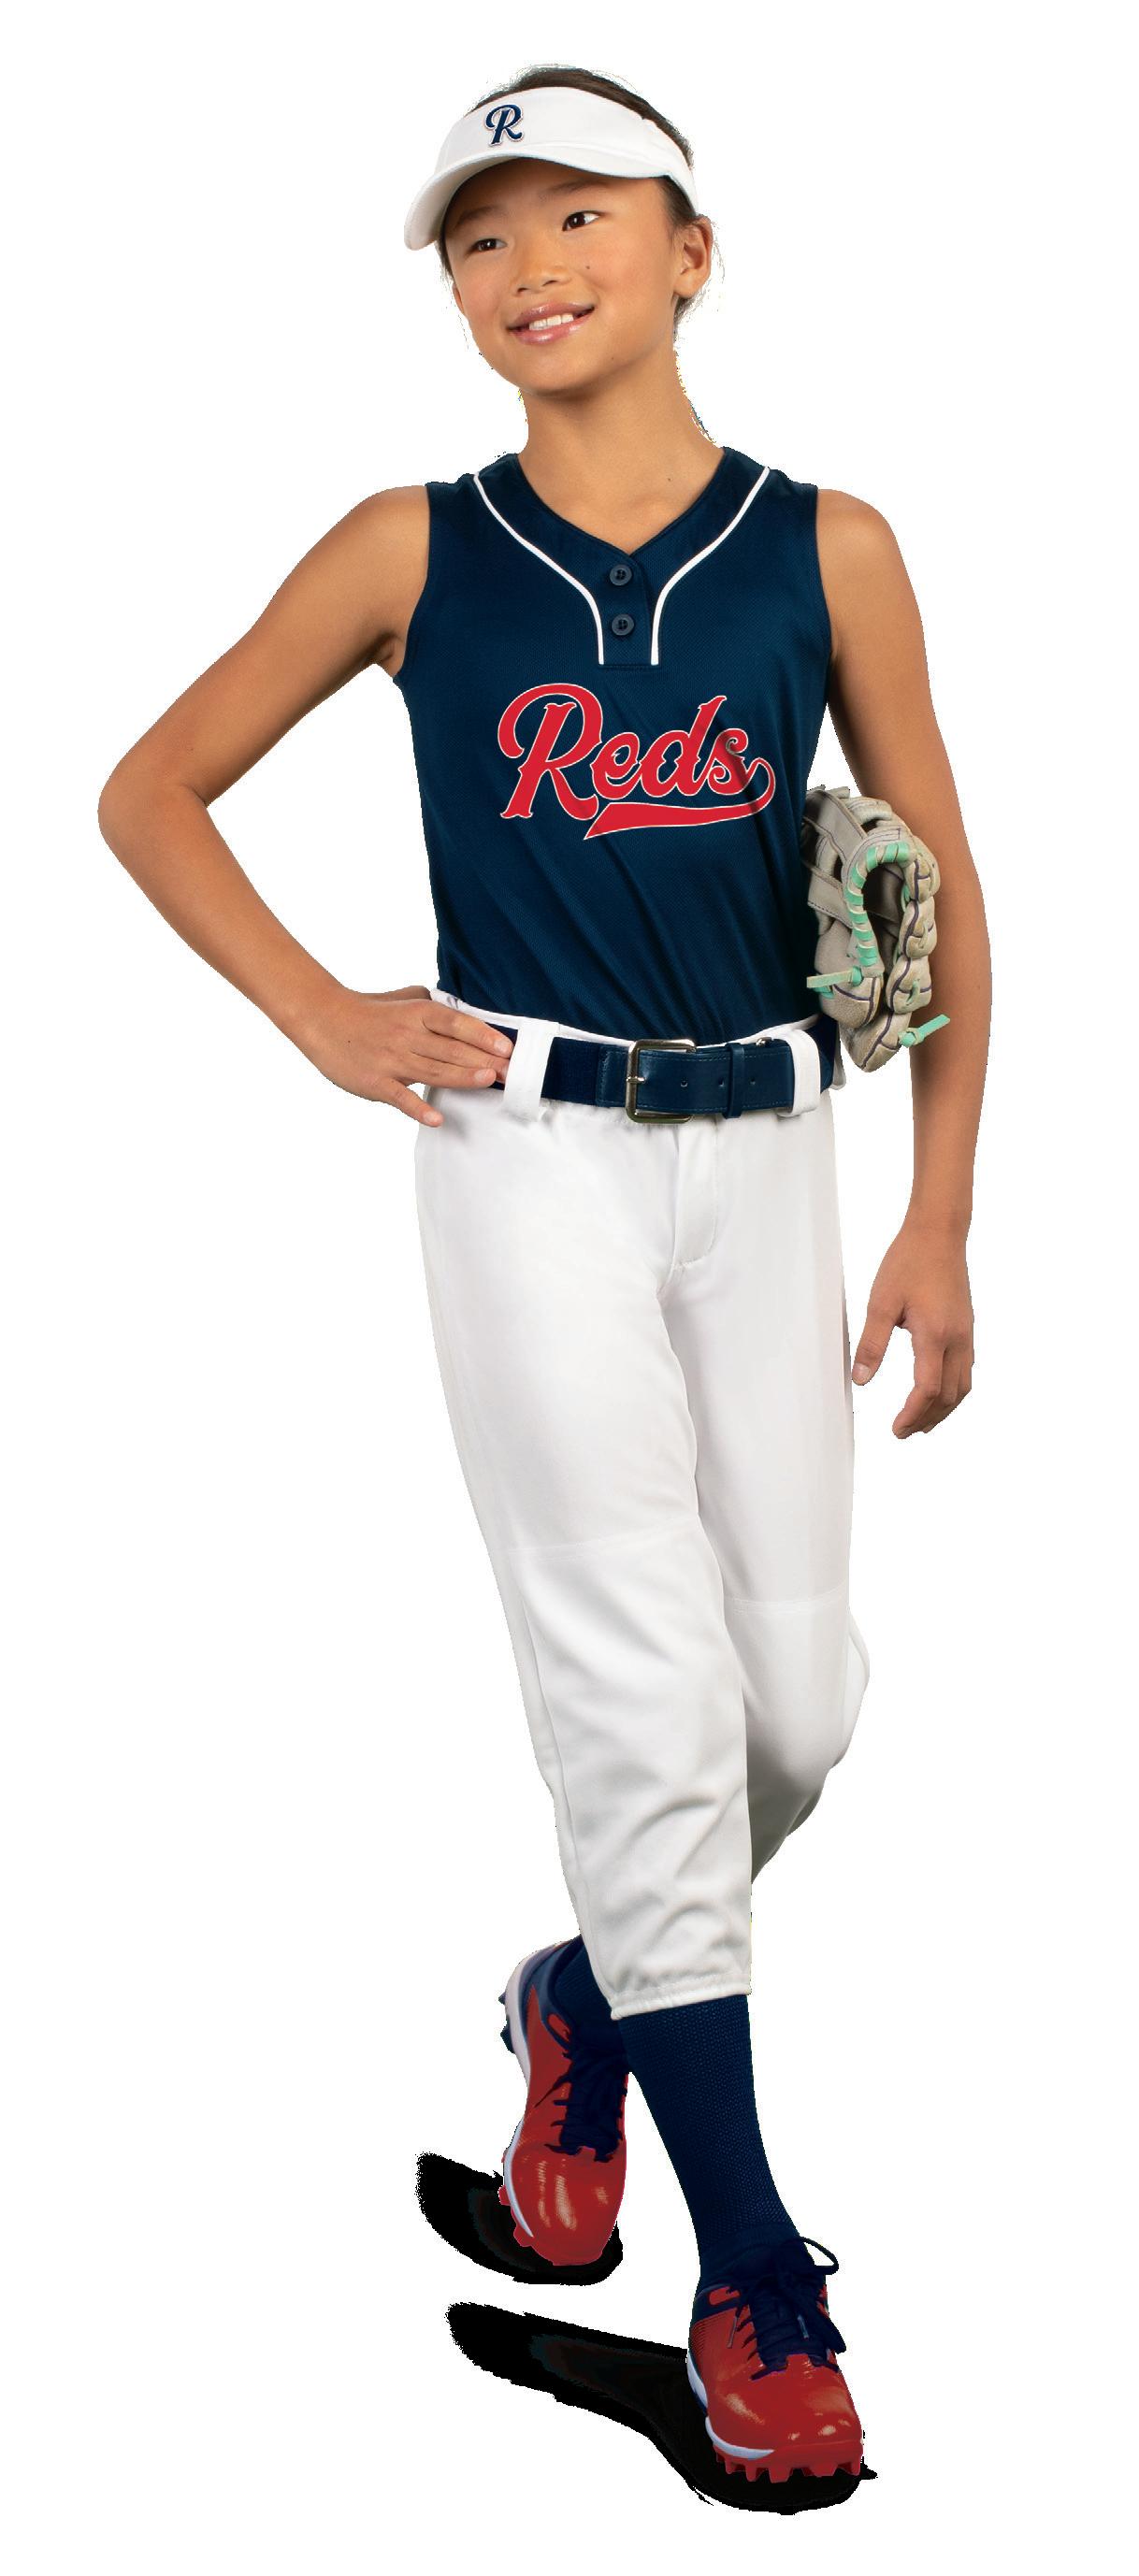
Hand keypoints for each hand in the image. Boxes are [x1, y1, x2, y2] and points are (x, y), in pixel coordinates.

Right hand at [296, 983, 512, 1122]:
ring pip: (433, 1071)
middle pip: (451, 1049)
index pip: (456, 1024)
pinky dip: (418, 1108)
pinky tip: (437, 1118)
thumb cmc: (368, 1011)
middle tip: (512, 1073)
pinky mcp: (375, 1082)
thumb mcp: (402, 998)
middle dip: (484, 1061)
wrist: (323, 1020)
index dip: (483, 1035)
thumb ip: (432, 1004)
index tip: (507, 1048)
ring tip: (488, 1082)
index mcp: (417, 1013)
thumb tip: (464, 1008)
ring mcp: (391, 1060)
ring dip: (462, 1077)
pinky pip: (400, 1097)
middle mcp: (407, 1035)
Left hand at [851, 1217, 973, 1436]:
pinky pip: (967, 1371)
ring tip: (922, 1422)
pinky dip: (953, 1391)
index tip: (895, 1429)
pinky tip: (938, 1392)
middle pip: (949, 1396)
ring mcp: (967, 1334)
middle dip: (927, 1419)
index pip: (927, 1390)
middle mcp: (957, 1339)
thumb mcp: (880, 1302)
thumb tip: (861, 1379)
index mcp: (935, 1335)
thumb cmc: (909, 1262)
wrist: (939, 1234)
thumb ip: (872, 1343)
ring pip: (963, 1387)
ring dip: (943, 1409)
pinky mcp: (967, 1328)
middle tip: (904, 1432)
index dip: (911, 1414)